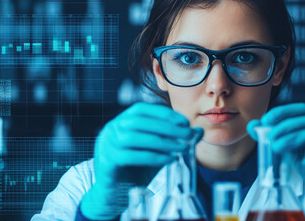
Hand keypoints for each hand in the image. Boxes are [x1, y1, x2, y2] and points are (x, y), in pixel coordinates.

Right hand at [81, 102, 202, 218]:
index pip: (141, 109)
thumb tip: (198, 132)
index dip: (164, 113)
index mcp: (121, 122)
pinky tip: (169, 160)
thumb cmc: (136, 170)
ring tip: (182, 148)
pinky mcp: (107, 162)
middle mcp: (111, 129)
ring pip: (134, 137)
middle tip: (188, 135)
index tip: (184, 122)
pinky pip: (130, 156)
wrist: (114, 196)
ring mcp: (106, 144)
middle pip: (139, 121)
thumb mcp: (158, 153)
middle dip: (167, 127)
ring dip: (163, 142)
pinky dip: (153, 157)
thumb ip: (175, 141)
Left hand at [247, 103, 304, 219]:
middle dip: (287, 126)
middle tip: (270, 136)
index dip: (283, 112)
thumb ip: (275, 137)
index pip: (301, 108)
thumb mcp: (289, 150)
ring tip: (278, 147)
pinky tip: (303, 161)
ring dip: (296, 138)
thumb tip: (252, 126)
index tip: (265, 120)